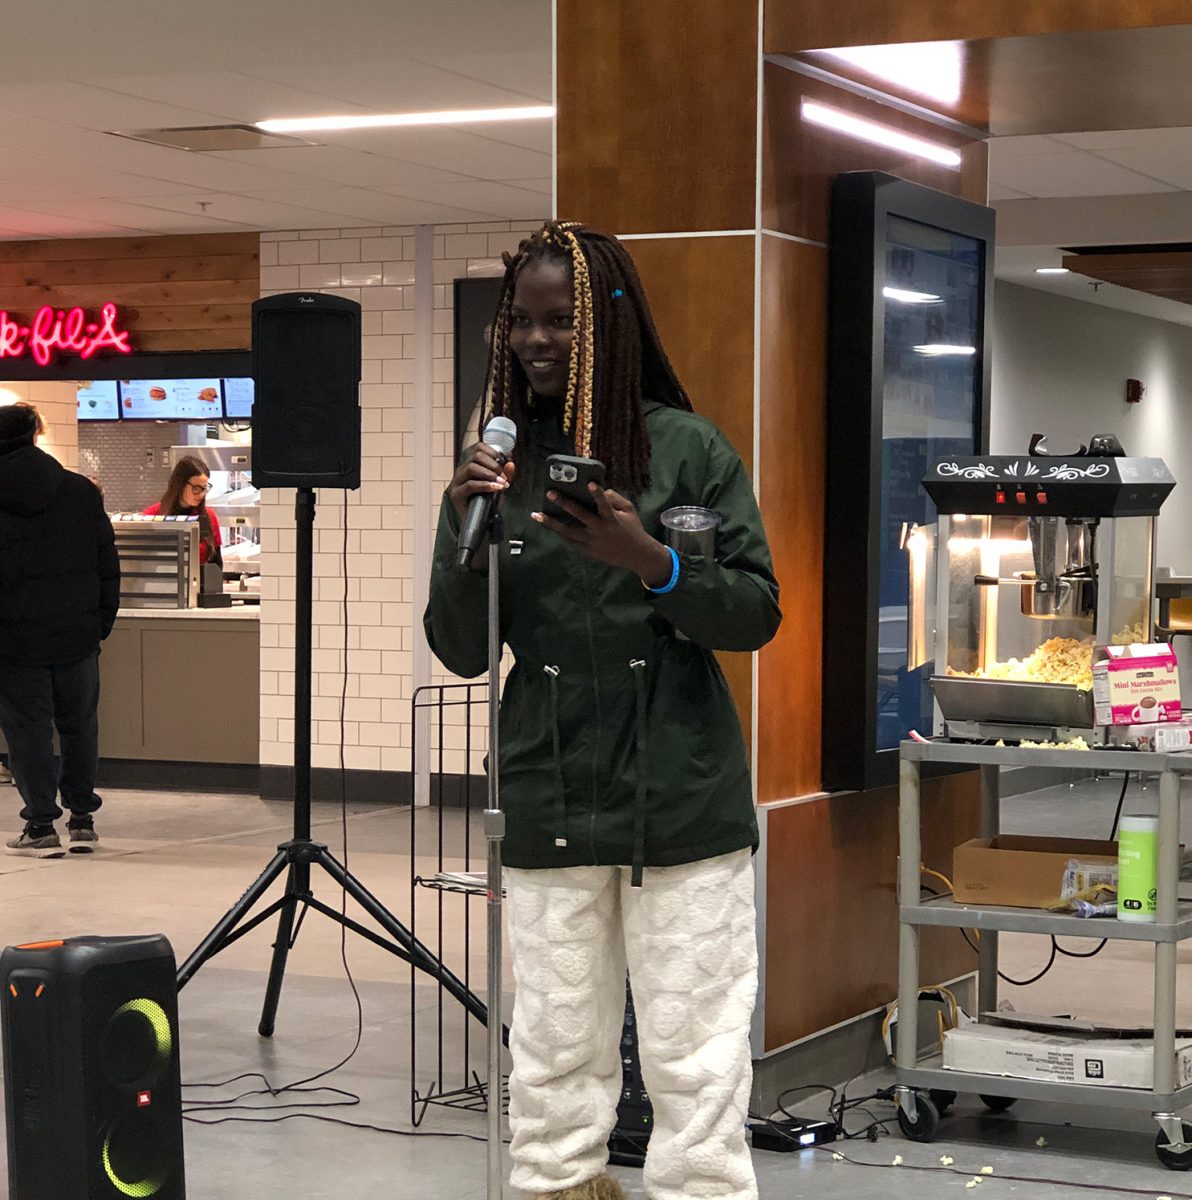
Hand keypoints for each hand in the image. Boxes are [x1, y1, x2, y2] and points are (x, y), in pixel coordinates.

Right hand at [447, 443, 514, 522]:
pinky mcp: (456, 494)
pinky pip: (470, 485)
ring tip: (501, 483)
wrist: (478, 525)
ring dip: (489, 474)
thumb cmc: (486, 504)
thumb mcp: (498, 486)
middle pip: (476, 456)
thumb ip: (504, 475)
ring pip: (471, 467)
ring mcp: (457, 482)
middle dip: (493, 465)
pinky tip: (496, 488)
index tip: (504, 463)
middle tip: (503, 477)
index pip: (479, 448)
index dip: (493, 453)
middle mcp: (461, 471)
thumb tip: (511, 463)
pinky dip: (485, 485)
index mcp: (470, 466)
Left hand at [532, 484, 672, 586]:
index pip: (604, 503)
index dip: (598, 493)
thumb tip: (601, 490)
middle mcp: (599, 529)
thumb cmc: (632, 528)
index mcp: (611, 518)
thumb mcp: (629, 510)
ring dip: (551, 523)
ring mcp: (591, 541)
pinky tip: (548, 525)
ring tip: (536, 515)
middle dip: (564, 503)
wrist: (635, 554)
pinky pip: (570, 540)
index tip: (590, 483)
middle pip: (578, 515)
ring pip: (567, 531)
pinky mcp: (587, 549)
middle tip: (549, 493)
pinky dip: (559, 533)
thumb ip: (615, 498)